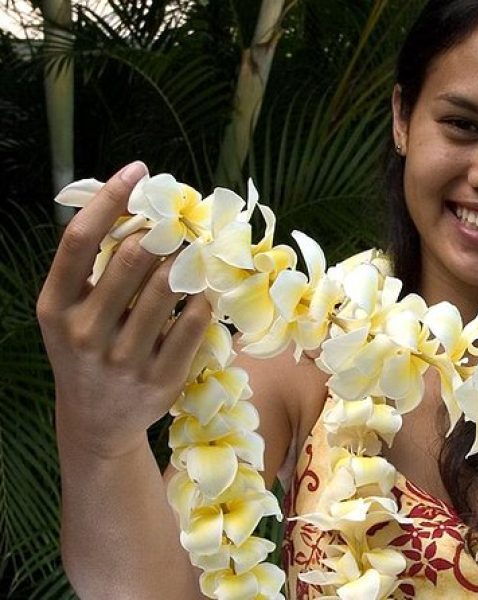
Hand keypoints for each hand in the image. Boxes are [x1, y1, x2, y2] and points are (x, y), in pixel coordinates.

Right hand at [37, 162, 211, 457]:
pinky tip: (205, 289)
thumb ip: (92, 268)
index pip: (79, 241)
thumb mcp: (70, 312)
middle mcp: (83, 332)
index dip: (110, 199)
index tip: (138, 171)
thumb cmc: (86, 350)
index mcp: (54, 307)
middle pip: (130, 259)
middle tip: (179, 221)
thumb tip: (134, 207)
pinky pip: (193, 322)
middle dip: (161, 231)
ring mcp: (123, 358)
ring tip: (195, 251)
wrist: (97, 420)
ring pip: (167, 288)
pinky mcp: (160, 377)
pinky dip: (204, 298)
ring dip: (187, 260)